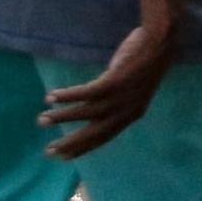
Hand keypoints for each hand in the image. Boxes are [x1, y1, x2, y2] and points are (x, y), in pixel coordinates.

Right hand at [37, 21, 174, 159]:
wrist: (159, 43)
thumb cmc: (143, 63)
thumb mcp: (132, 90)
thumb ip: (116, 102)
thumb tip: (94, 109)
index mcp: (131, 115)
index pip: (103, 138)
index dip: (83, 148)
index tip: (64, 157)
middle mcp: (125, 111)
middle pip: (93, 132)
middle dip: (69, 143)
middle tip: (48, 151)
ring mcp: (120, 97)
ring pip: (86, 113)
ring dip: (61, 117)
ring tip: (42, 120)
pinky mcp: (114, 81)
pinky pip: (86, 93)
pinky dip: (67, 96)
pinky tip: (51, 97)